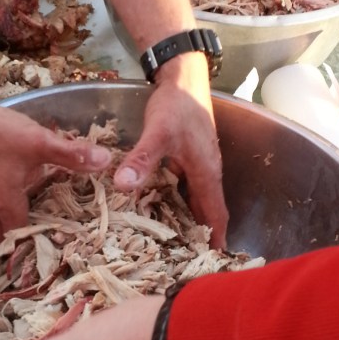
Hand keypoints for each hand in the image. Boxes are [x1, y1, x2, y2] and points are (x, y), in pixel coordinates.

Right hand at [0, 103, 111, 244]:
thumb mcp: (40, 142)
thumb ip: (72, 155)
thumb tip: (106, 160)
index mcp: (5, 205)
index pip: (21, 241)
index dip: (38, 248)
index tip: (60, 249)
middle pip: (7, 238)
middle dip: (26, 242)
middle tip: (52, 237)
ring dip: (16, 224)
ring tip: (42, 219)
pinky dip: (7, 209)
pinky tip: (23, 192)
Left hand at [113, 53, 228, 246]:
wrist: (183, 75)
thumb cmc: (176, 104)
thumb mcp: (157, 133)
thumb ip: (141, 159)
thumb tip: (123, 185)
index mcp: (207, 173)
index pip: (216, 214)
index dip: (214, 239)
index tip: (212, 264)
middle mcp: (207, 172)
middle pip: (207, 212)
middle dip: (200, 237)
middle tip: (186, 262)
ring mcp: (199, 164)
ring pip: (197, 200)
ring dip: (190, 221)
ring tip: (174, 246)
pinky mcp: (188, 157)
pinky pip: (186, 188)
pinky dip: (179, 203)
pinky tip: (162, 211)